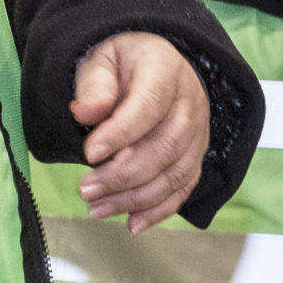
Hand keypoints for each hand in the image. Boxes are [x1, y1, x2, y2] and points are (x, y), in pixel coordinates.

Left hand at [71, 32, 211, 233]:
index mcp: (165, 69)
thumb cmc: (121, 62)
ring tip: (96, 209)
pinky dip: (159, 210)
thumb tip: (84, 112)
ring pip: (174, 174)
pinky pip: (184, 188)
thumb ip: (93, 84)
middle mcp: (190, 103)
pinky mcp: (196, 156)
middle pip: (163, 147)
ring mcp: (198, 133)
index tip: (89, 154)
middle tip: (85, 190)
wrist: (153, 63)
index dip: (120, 133)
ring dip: (135, 198)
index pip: (149, 105)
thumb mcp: (101, 58)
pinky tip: (132, 224)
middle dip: (122, 175)